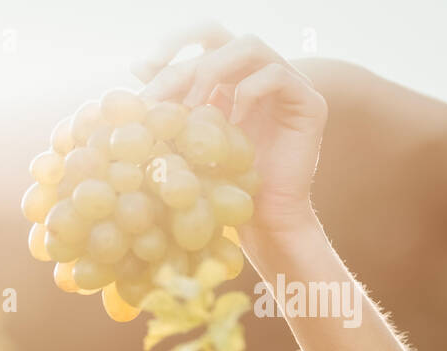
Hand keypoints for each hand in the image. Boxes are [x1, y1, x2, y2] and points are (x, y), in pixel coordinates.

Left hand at [133, 22, 327, 248]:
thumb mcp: (186, 144)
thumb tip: (138, 65)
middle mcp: (256, 73)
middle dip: (183, 55)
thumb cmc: (221, 187)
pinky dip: (248, 93)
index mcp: (227, 79)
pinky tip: (233, 123)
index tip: (141, 67)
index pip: (199, 41)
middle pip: (220, 34)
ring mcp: (286, 83)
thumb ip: (170, 107)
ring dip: (212, 71)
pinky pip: (276, 76)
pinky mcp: (308, 102)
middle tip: (158, 84)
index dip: (171, 44)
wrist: (262, 220)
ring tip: (192, 108)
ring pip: (249, 46)